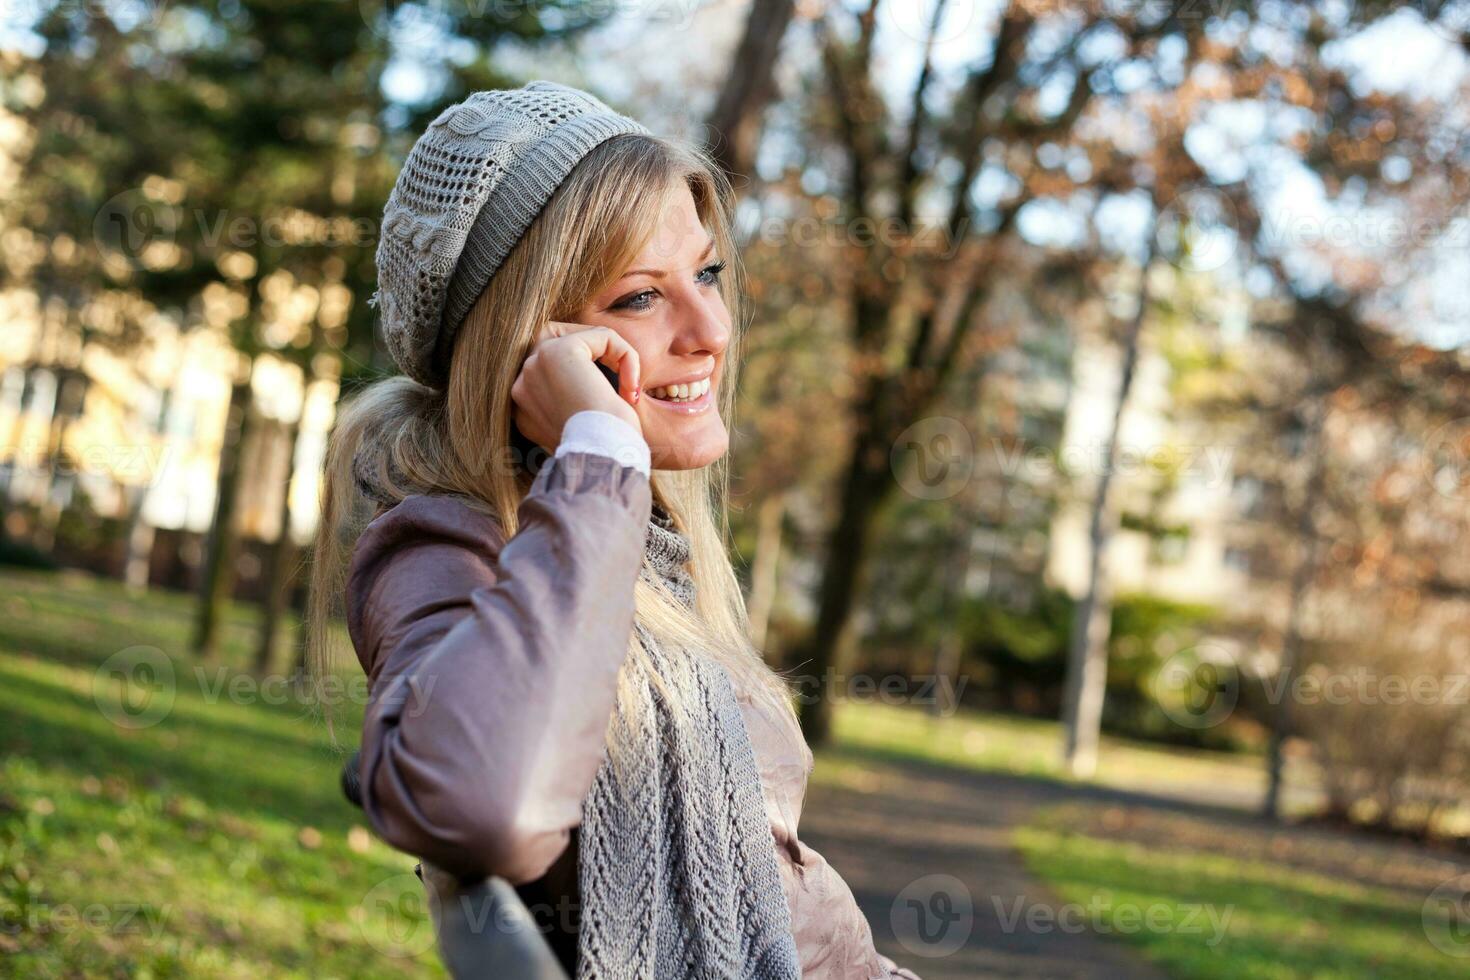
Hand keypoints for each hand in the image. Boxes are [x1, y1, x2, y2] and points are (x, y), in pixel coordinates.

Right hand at [511, 321, 641, 451]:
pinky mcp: (557, 352)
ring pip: (581, 336)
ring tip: (628, 386)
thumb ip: (573, 403)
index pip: (551, 368)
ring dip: (612, 354)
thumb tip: (590, 386)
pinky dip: (626, 356)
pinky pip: (603, 337)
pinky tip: (631, 388)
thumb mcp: (581, 427)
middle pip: (558, 342)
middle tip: (622, 382)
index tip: (610, 407)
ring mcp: (533, 365)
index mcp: (523, 406)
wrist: (602, 459)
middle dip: (594, 354)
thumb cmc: (601, 451)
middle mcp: (520, 385)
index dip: (589, 375)